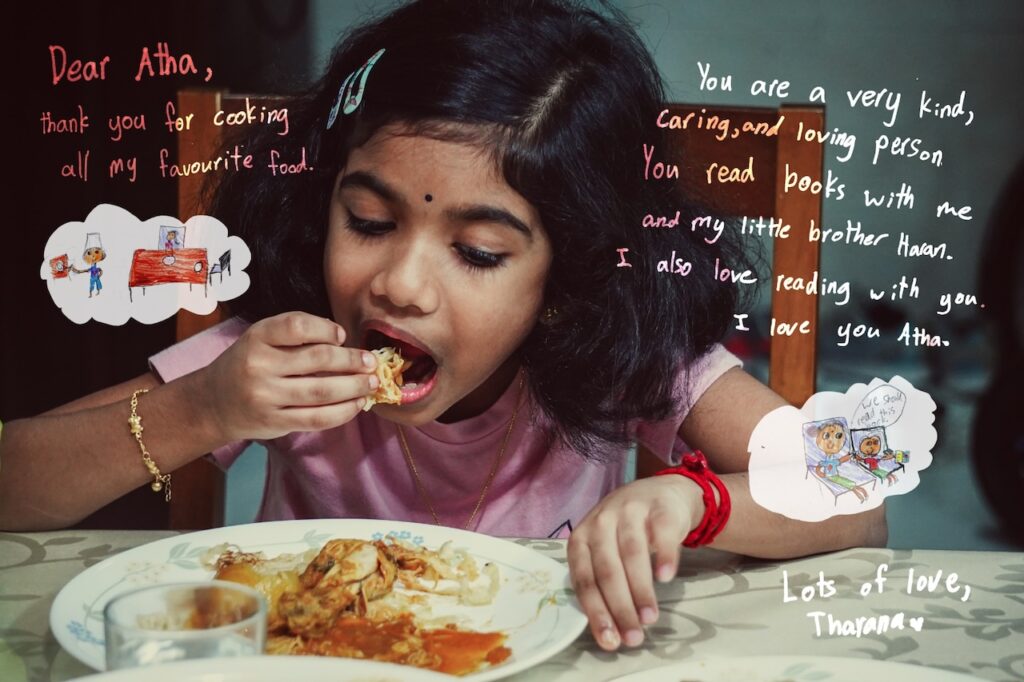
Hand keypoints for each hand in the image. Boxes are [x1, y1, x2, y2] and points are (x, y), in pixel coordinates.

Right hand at [198, 311, 377, 440]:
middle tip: (371, 362)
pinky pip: (317, 418)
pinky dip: (343, 411)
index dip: (326, 329)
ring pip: (322, 391)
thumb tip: (345, 340)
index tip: (342, 336)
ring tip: (372, 383)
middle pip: (317, 359)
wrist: (214, 403)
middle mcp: (259, 365)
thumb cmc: (248, 364)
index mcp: (257, 337)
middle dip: (352, 360)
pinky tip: (358, 403)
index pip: (297, 326)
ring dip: (354, 387)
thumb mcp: (261, 339)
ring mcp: (266, 396)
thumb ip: (296, 335)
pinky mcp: (275, 421)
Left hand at [567, 475, 700, 650]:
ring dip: (641, 590)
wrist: (660, 494)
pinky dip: (664, 556)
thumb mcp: (604, 550)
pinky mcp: (660, 508)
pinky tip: (665, 578)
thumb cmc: (625, 532)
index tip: (608, 640)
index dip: (596, 611)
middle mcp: (602, 522)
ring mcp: (630, 511)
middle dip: (619, 608)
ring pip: (633, 554)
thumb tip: (608, 631)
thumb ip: (601, 582)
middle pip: (607, 570)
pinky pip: (661, 533)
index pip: (584, 579)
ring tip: (649, 618)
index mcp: (582, 538)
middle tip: (633, 638)